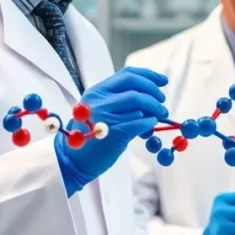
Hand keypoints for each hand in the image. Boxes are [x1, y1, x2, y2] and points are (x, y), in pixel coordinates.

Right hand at [54, 66, 168, 195]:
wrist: (72, 160)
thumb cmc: (90, 135)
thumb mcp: (100, 110)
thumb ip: (120, 99)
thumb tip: (152, 94)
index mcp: (96, 91)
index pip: (127, 74)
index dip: (149, 76)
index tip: (163, 81)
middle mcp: (99, 100)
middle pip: (135, 86)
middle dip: (153, 92)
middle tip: (162, 101)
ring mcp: (105, 116)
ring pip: (139, 103)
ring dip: (155, 108)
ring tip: (160, 115)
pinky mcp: (114, 133)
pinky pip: (140, 122)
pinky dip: (150, 122)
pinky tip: (151, 125)